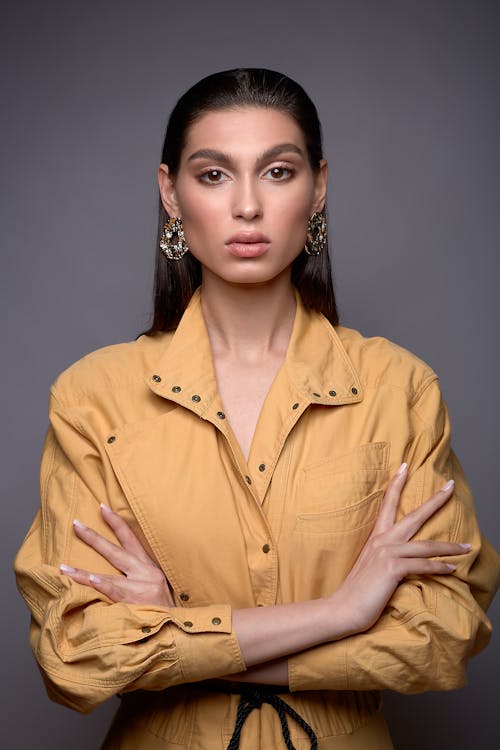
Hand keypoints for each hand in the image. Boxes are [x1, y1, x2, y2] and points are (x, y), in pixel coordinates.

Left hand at [60, 503, 173, 606]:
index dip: (116, 522)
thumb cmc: (163, 610)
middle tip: (76, 524)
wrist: (178, 630)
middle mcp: (147, 573)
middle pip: (116, 550)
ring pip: (109, 575)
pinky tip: (90, 578)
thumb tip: (114, 570)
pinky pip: (116, 592)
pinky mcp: (137, 602)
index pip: (131, 539)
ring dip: (83, 572)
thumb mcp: (156, 587)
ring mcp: (142, 587)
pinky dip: (102, 585)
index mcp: (150, 567)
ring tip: (64, 567)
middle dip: (94, 537)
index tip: (101, 507)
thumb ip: (138, 577)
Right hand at [332, 463, 470, 634]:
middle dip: (434, 501)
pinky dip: (438, 567)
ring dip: (449, 546)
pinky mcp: (391, 569)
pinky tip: (452, 568)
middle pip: (413, 516)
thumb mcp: (370, 566)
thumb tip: (398, 556)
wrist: (341, 609)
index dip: (396, 484)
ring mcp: (386, 554)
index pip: (387, 504)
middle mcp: (382, 541)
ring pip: (425, 545)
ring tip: (467, 546)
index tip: (404, 467)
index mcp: (375, 538)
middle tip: (450, 486)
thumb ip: (383, 556)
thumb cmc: (356, 592)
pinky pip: (422, 565)